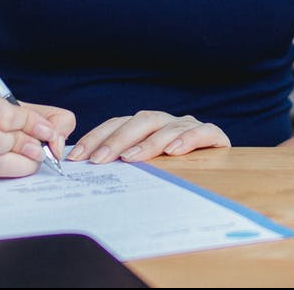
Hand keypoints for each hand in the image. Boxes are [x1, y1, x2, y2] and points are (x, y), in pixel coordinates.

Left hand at [65, 110, 229, 163]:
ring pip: (168, 126)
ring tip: (132, 158)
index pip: (117, 124)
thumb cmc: (171, 172)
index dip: (96, 137)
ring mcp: (189, 126)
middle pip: (140, 121)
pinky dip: (189, 139)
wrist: (217, 172)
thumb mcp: (141, 167)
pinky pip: (203, 132)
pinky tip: (175, 151)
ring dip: (148, 142)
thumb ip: (119, 163)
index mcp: (146, 125)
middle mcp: (166, 121)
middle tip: (99, 160)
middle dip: (116, 140)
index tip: (76, 157)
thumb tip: (82, 170)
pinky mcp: (213, 135)